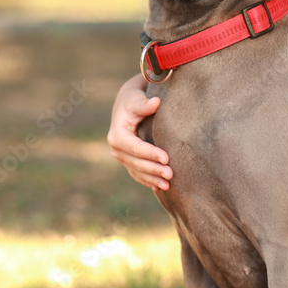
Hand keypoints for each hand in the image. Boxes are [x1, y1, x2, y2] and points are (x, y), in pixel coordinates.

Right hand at [107, 74, 172, 190]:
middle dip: (153, 169)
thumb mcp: (136, 99)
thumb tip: (156, 102)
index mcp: (117, 135)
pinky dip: (148, 181)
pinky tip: (160, 187)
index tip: (166, 158)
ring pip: (138, 171)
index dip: (150, 154)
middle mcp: (116, 149)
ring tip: (168, 185)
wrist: (128, 104)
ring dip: (152, 179)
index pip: (135, 147)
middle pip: (136, 162)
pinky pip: (138, 174)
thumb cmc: (133, 100)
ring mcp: (122, 157)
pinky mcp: (129, 161)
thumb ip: (144, 104)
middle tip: (171, 174)